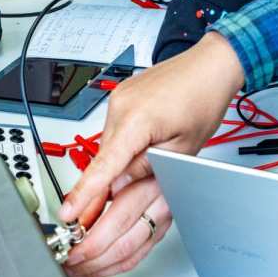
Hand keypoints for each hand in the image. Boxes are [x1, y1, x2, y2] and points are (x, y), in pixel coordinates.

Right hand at [59, 32, 245, 270]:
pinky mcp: (121, 94)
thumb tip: (120, 188)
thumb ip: (147, 171)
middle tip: (138, 182)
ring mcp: (118, 97)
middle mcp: (120, 105)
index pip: (103, 166)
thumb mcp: (181, 149)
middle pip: (105, 158)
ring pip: (110, 143)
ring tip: (157, 144)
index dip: (84, 193)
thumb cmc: (204, 98)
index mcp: (136, 119)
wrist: (211, 64)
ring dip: (124, 155)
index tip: (67, 213)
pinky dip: (126, 139)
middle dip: (116, 176)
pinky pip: (115, 127)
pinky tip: (150, 134)